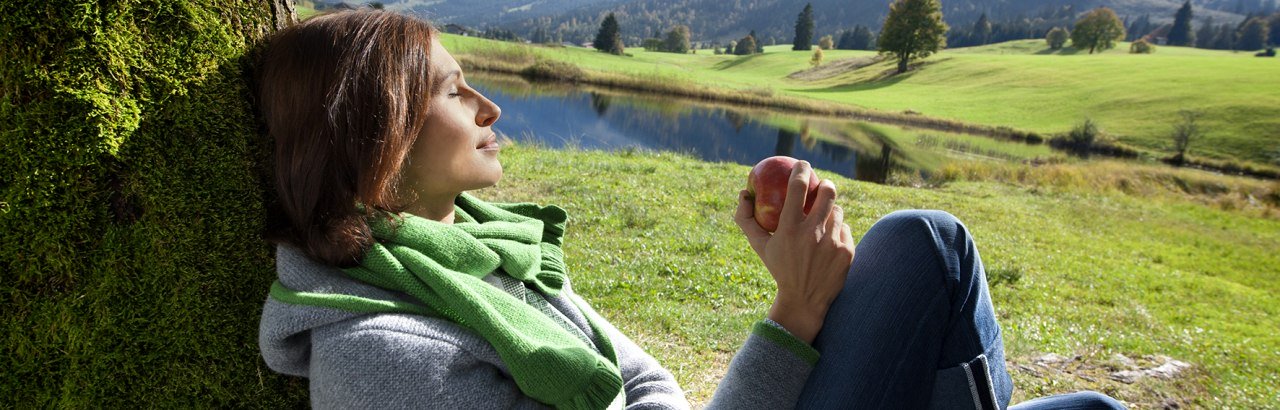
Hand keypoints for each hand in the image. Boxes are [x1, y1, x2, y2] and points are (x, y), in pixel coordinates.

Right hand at [733, 161, 854, 343]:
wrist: (804, 300)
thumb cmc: (778, 268)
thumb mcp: (758, 246)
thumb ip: (745, 219)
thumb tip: (743, 193)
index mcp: (789, 229)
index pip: (797, 187)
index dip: (801, 170)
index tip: (802, 165)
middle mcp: (812, 233)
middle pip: (827, 192)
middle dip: (825, 184)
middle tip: (821, 186)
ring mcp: (832, 242)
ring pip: (837, 211)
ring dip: (830, 211)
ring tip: (822, 220)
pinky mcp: (847, 251)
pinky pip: (845, 229)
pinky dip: (837, 231)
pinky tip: (830, 240)